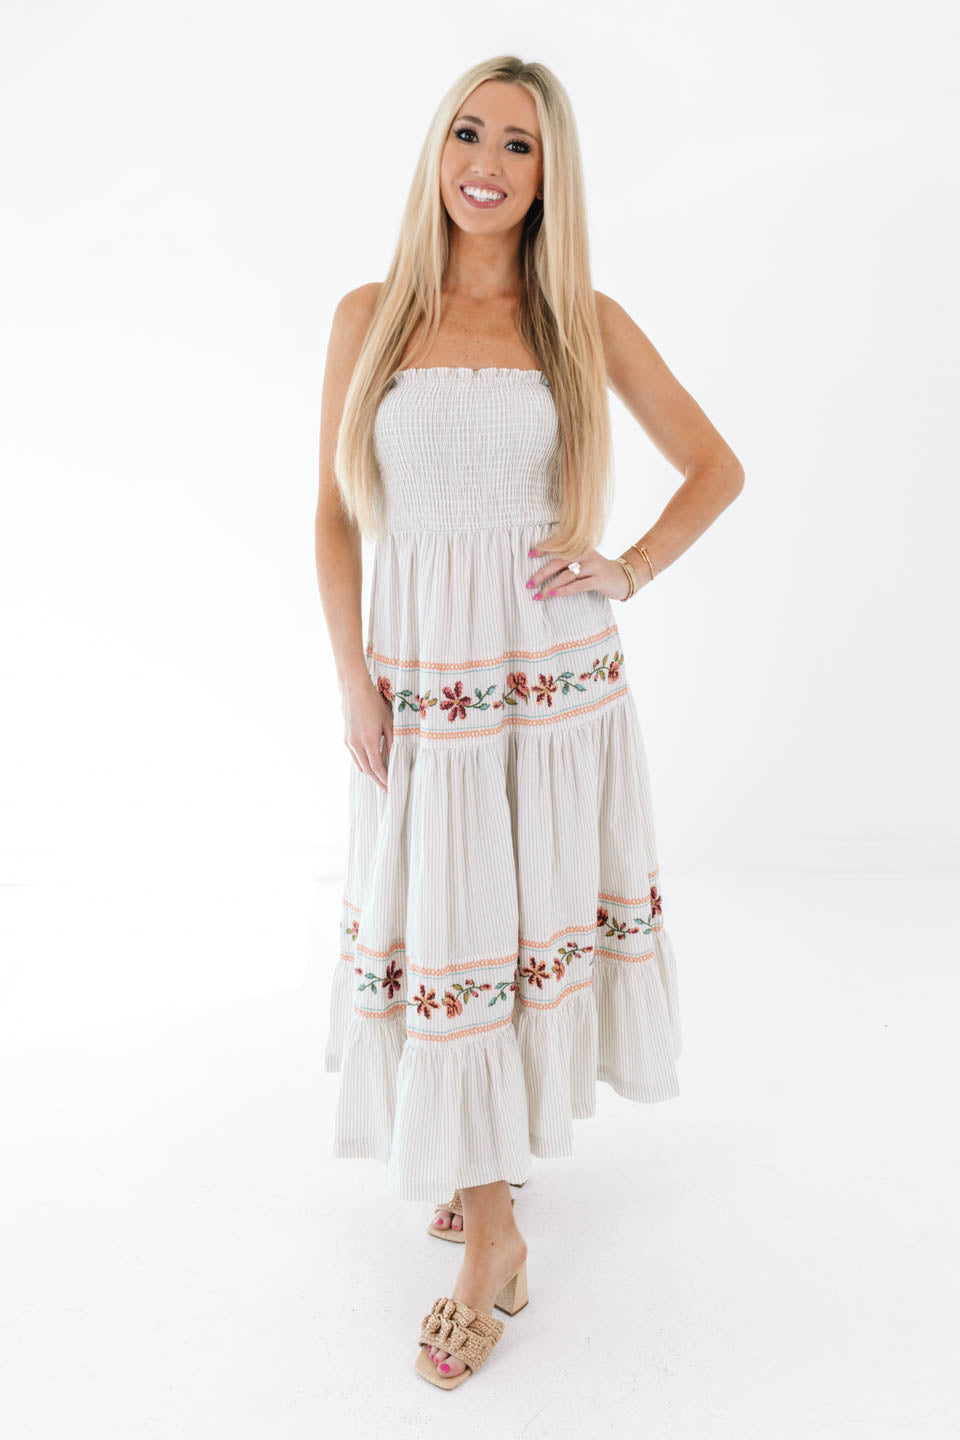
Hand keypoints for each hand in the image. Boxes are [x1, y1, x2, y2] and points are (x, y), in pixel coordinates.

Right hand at [341, 675, 392, 791]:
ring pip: (359, 766)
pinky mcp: (346, 739)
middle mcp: (356, 744)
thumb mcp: (388, 721)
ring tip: (380, 780)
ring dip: (370, 775)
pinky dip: (363, 765)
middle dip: (378, 782)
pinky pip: (354, 758)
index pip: (378, 767)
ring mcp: (349, 742)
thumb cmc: (373, 703)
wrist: (353, 690)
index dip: (385, 779)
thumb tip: (395, 756)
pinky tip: (370, 766)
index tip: (392, 787)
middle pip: (367, 771)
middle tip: (387, 790)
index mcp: (369, 740)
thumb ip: (392, 741)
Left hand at [526, 546, 634, 601]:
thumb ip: (569, 561)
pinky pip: (577, 585)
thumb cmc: (598, 571)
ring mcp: (593, 566)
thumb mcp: (585, 560)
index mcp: (581, 547)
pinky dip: (564, 590)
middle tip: (529, 583)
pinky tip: (553, 594)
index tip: (529, 555)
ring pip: (566, 575)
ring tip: (538, 595)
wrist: (624, 578)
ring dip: (550, 586)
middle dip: (542, 573)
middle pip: (559, 562)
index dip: (543, 549)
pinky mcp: (599, 579)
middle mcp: (586, 553)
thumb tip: (544, 570)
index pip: (559, 546)